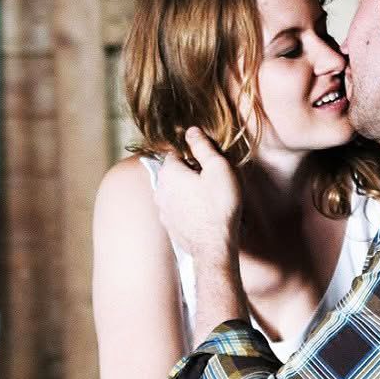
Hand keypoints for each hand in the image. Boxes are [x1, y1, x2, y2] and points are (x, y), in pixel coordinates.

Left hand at [153, 127, 242, 259]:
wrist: (214, 248)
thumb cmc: (219, 206)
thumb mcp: (218, 168)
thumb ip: (203, 147)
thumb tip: (191, 130)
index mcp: (169, 172)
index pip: (175, 153)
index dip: (192, 155)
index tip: (207, 162)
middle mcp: (160, 190)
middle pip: (173, 172)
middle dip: (189, 172)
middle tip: (211, 180)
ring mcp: (162, 210)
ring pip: (174, 192)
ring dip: (187, 191)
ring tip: (208, 198)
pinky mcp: (169, 226)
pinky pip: (177, 209)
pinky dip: (187, 208)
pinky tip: (203, 213)